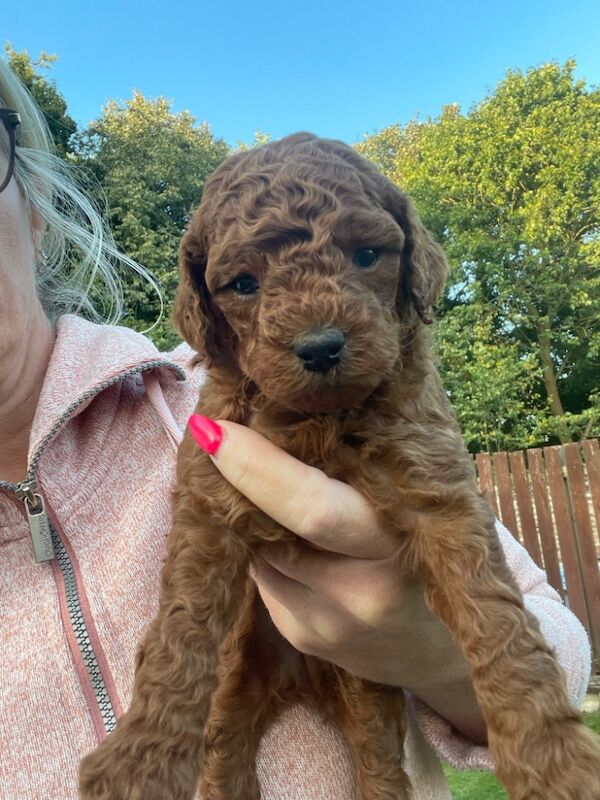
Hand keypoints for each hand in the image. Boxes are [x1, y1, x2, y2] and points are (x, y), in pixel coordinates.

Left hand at [188, 416, 487, 743]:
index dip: (256, 467)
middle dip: (236, 481)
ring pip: (260, 551)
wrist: (444, 644)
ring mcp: (329, 622)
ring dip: (252, 515)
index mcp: (399, 544)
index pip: (313, 507)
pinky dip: (265, 548)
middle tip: (211, 438)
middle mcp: (362, 592)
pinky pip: (264, 576)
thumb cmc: (434, 548)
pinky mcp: (305, 637)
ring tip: (265, 486)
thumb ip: (364, 469)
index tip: (214, 427)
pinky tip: (288, 538)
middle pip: (274, 533)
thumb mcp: (418, 504)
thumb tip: (284, 416)